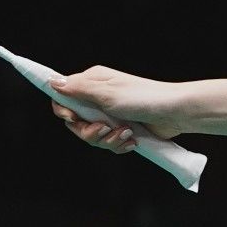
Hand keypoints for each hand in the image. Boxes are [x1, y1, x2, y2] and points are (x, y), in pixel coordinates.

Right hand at [47, 66, 181, 153]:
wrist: (174, 113)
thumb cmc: (142, 98)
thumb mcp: (106, 93)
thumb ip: (77, 89)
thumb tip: (52, 81)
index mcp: (92, 83)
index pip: (63, 97)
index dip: (64, 112)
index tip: (73, 119)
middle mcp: (98, 98)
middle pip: (76, 123)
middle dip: (89, 132)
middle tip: (105, 129)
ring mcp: (110, 114)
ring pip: (93, 136)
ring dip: (108, 140)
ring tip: (126, 134)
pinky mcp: (122, 128)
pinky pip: (109, 143)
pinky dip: (119, 144)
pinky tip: (132, 141)